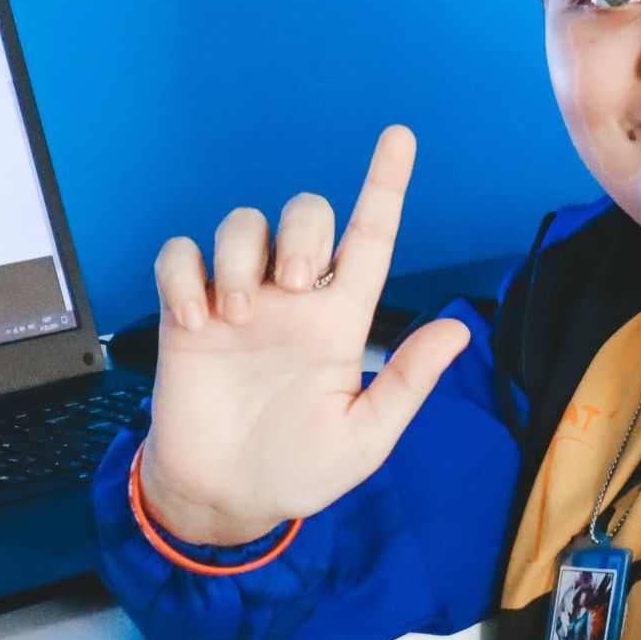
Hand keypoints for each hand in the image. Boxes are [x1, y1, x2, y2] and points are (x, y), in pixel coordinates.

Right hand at [136, 125, 472, 545]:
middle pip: (304, 215)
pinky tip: (196, 320)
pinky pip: (180, 256)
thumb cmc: (298, 470)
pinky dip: (183, 275)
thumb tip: (460, 329)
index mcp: (341, 321)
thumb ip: (407, 384)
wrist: (223, 502)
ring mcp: (238, 303)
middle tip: (292, 285)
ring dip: (240, 254)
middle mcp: (292, 300)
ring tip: (237, 313)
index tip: (400, 137)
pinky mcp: (186, 315)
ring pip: (242, 224)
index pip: (369, 238)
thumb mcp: (363, 440)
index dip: (384, 185)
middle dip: (301, 231)